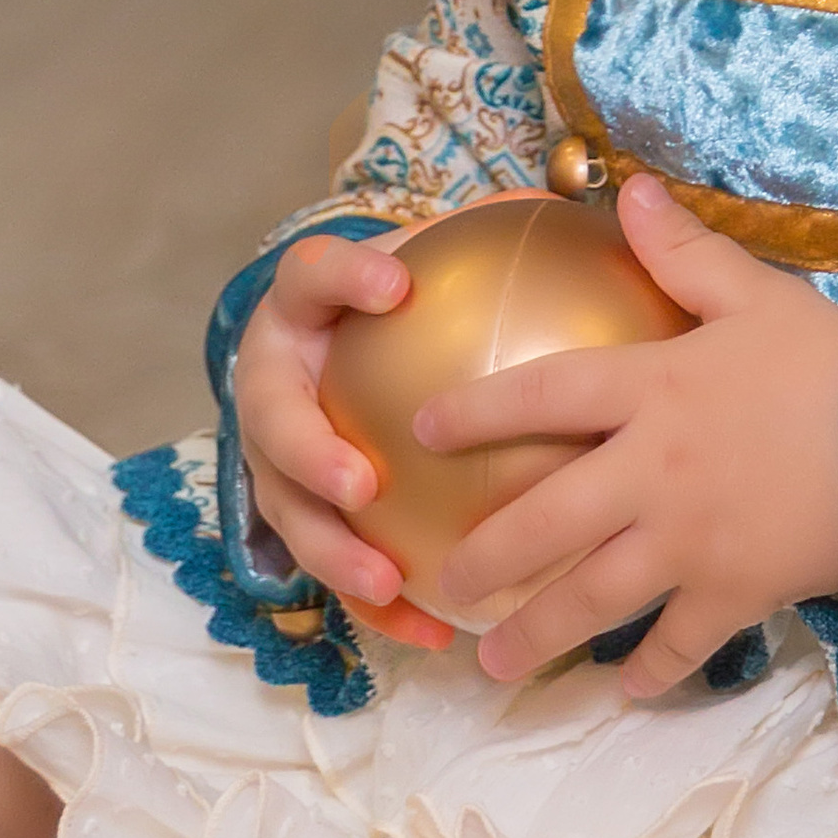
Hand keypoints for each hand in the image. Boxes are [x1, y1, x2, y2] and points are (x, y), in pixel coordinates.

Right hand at [228, 230, 451, 650]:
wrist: (343, 348)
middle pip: (270, 419)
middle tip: (362, 483)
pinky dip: (378, 606)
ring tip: (387, 577)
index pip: (311, 277)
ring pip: (287, 511)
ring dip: (334, 549)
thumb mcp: (436, 262)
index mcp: (304, 307)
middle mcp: (275, 381)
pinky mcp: (304, 519)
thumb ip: (487, 234)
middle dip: (309, 454)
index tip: (397, 284)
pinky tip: (432, 633)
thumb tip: (566, 204)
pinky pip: (334, 569)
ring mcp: (277, 458)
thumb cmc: (407, 303)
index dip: (344, 278)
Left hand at [423, 174, 837, 694]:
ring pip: (592, 596)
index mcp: (654, 389)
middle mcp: (653, 471)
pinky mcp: (737, 592)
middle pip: (544, 519)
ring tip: (494, 664)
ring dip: (538, 633)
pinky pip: (679, 642)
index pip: (540, 395)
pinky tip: (623, 689)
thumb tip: (626, 189)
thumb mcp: (759, 296)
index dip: (474, 411)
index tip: (420, 429)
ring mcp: (691, 541)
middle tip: (443, 582)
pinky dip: (650, 671)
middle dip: (485, 557)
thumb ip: (684, 252)